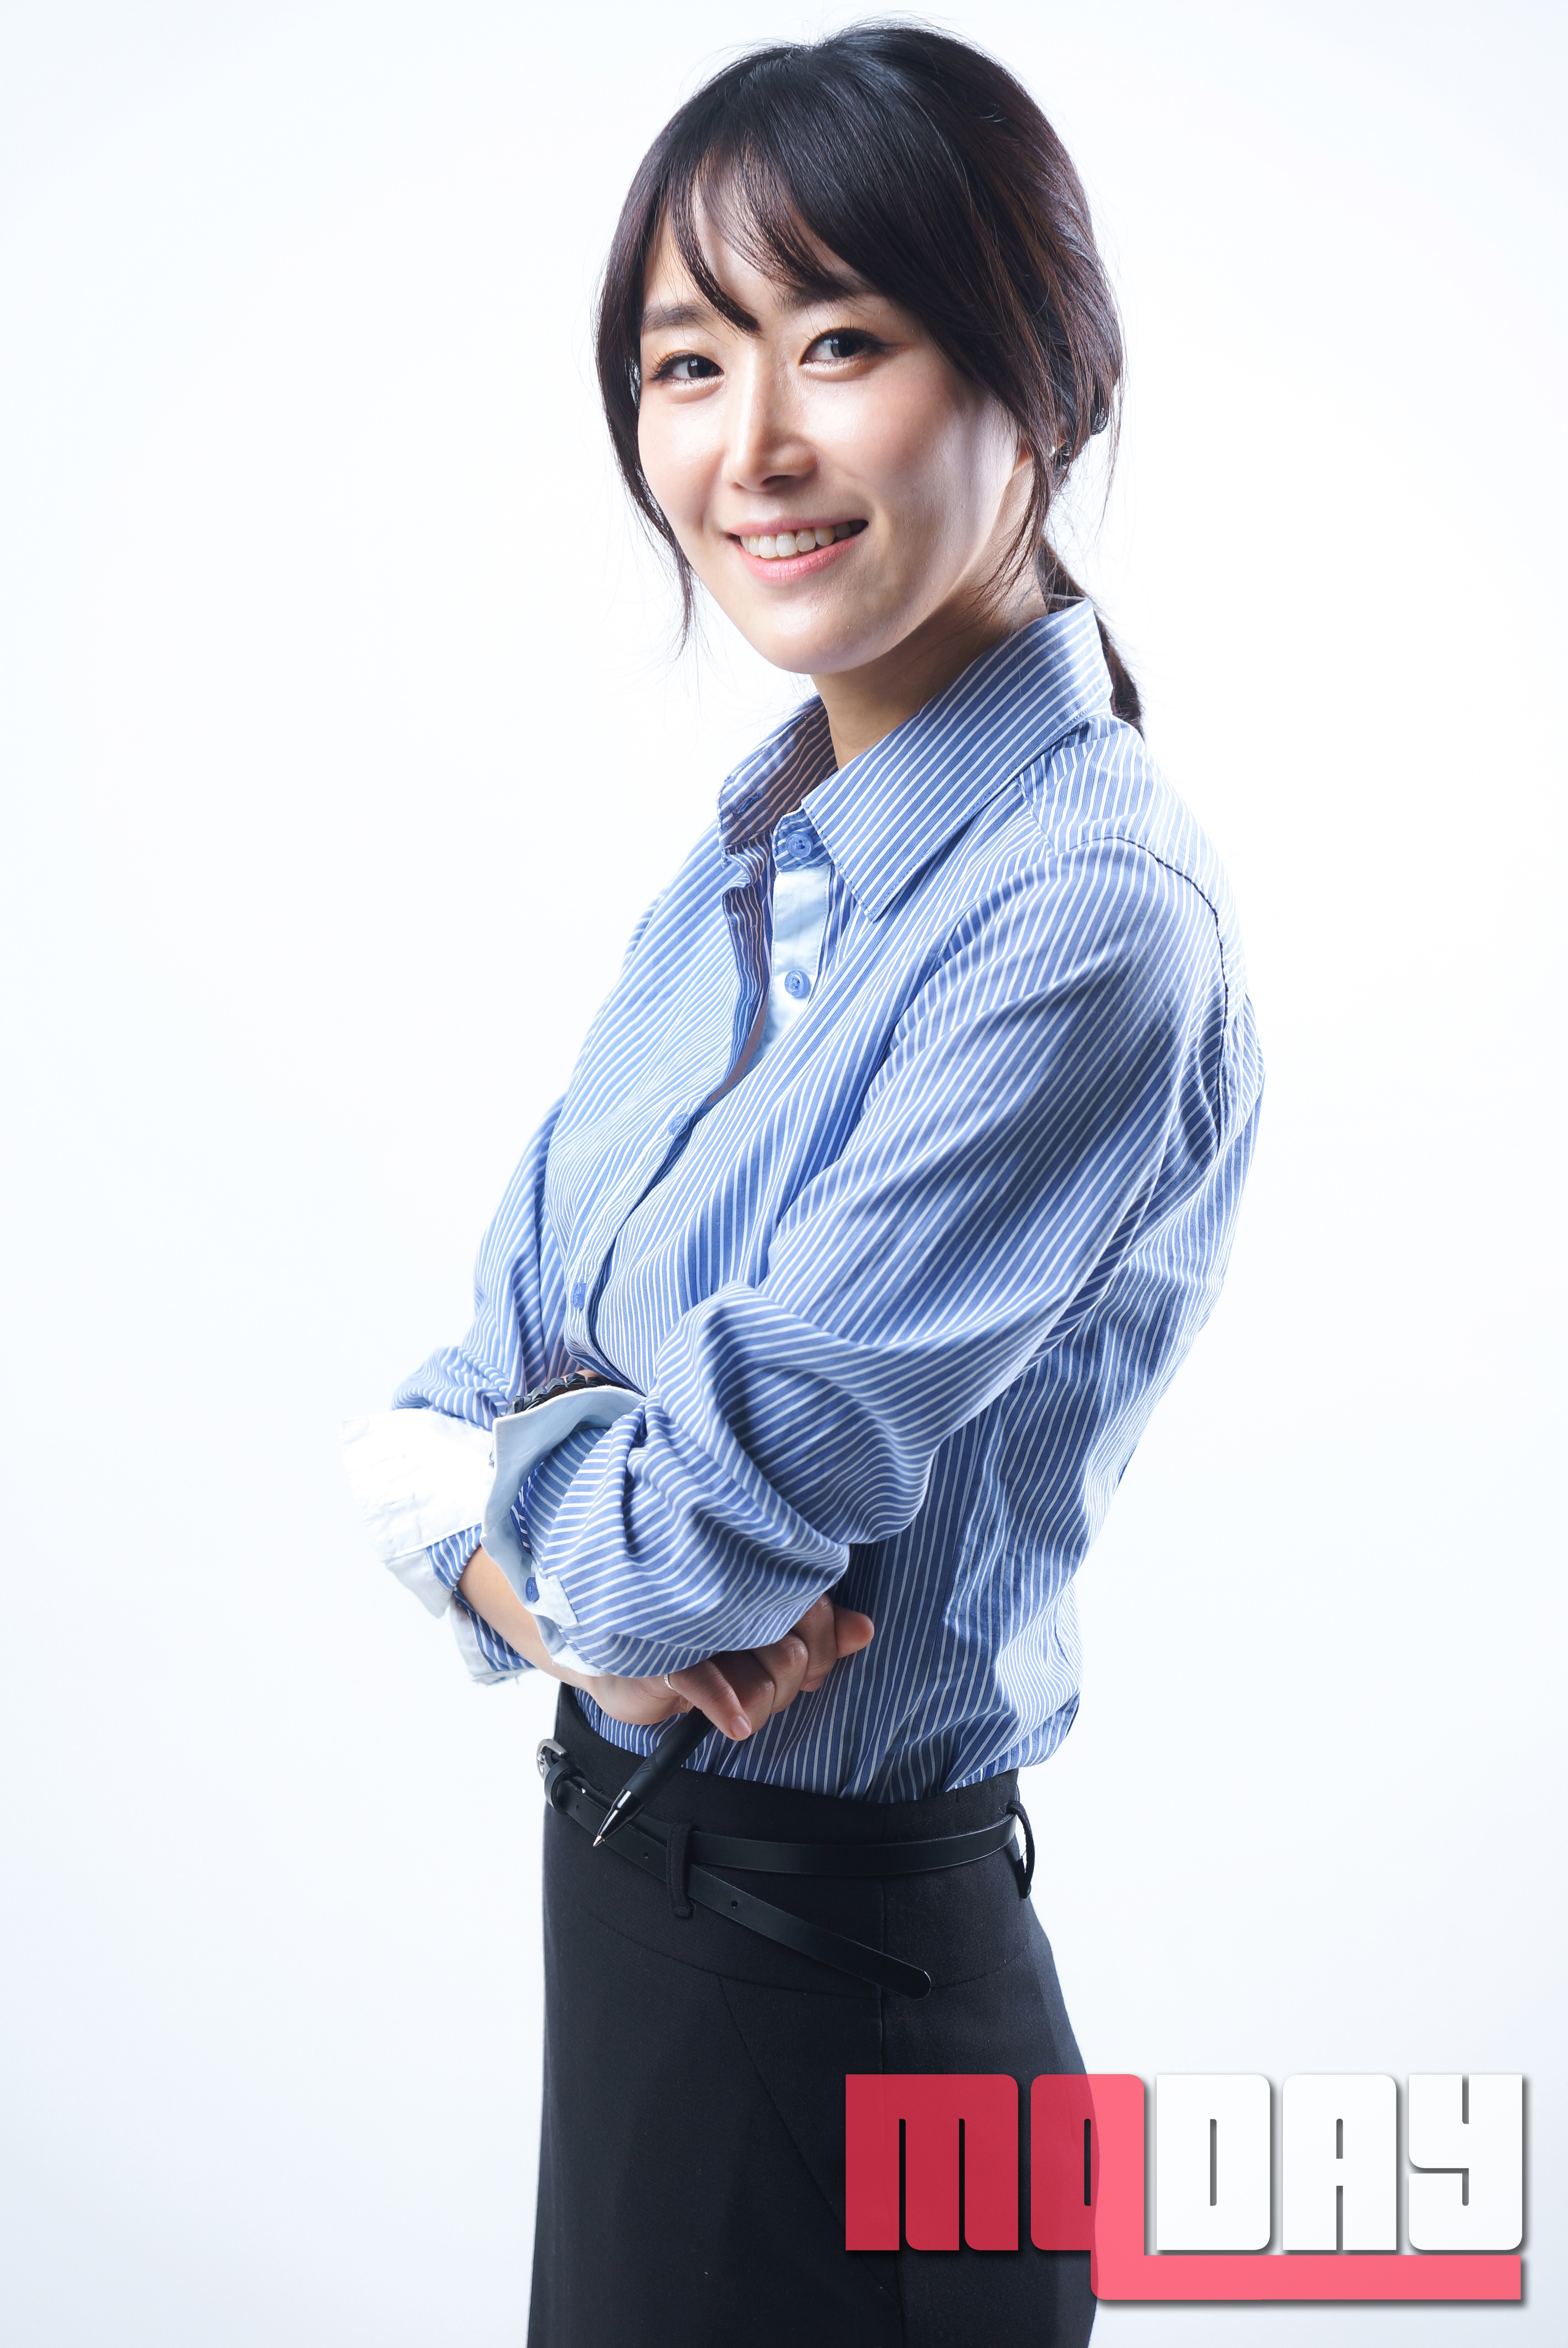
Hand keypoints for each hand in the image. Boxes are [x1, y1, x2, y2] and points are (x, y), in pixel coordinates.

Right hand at [585, 1594, 874, 1738]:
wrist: (615, 1663)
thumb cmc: (696, 1650)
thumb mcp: (761, 1649)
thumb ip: (816, 1637)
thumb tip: (864, 1630)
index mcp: (758, 1585)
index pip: (820, 1613)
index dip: (823, 1650)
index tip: (808, 1669)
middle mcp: (733, 1596)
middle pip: (798, 1654)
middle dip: (787, 1683)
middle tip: (759, 1680)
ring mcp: (700, 1623)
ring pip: (770, 1679)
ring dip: (755, 1703)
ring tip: (730, 1694)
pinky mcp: (667, 1651)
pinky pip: (713, 1686)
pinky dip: (726, 1709)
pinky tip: (733, 1724)